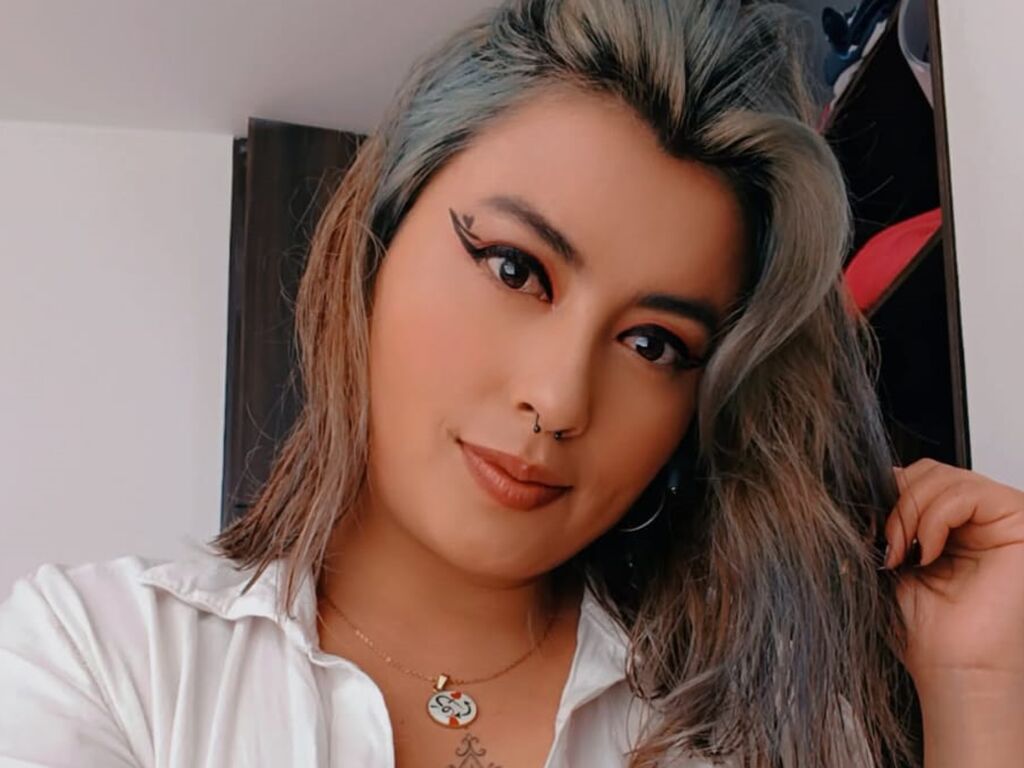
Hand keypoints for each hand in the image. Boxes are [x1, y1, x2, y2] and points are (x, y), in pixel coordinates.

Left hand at [883, 458, 1023, 686]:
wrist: (952, 669)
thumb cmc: (925, 628)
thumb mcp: (890, 557)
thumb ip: (884, 518)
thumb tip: (861, 482)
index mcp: (950, 523)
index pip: (915, 477)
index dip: (886, 495)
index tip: (867, 531)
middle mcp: (978, 518)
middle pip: (928, 470)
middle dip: (897, 503)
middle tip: (889, 546)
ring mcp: (1001, 518)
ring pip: (943, 476)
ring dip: (910, 513)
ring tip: (905, 554)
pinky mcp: (1018, 523)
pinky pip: (966, 492)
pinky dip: (934, 520)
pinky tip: (929, 554)